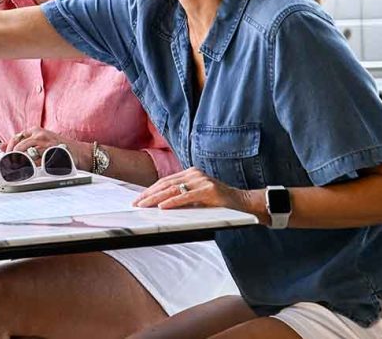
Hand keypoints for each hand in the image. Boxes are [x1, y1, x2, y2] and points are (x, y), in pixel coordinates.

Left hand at [2, 127, 91, 171]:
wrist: (81, 153)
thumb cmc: (59, 148)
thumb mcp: (40, 142)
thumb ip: (21, 143)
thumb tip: (0, 145)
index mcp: (35, 130)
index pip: (15, 138)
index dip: (8, 149)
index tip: (5, 158)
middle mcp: (40, 134)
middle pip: (18, 145)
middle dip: (11, 157)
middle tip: (8, 167)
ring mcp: (46, 143)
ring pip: (25, 153)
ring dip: (19, 163)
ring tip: (16, 170)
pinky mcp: (51, 153)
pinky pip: (36, 162)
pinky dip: (30, 168)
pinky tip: (28, 172)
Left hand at [133, 167, 253, 213]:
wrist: (245, 203)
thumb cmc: (220, 203)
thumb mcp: (198, 198)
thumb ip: (183, 197)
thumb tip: (161, 205)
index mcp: (190, 174)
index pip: (165, 181)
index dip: (150, 190)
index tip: (138, 199)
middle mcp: (194, 174)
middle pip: (166, 184)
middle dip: (149, 194)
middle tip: (136, 203)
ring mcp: (202, 180)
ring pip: (173, 189)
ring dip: (156, 199)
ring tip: (144, 205)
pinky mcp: (208, 190)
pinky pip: (186, 196)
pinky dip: (173, 202)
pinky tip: (162, 207)